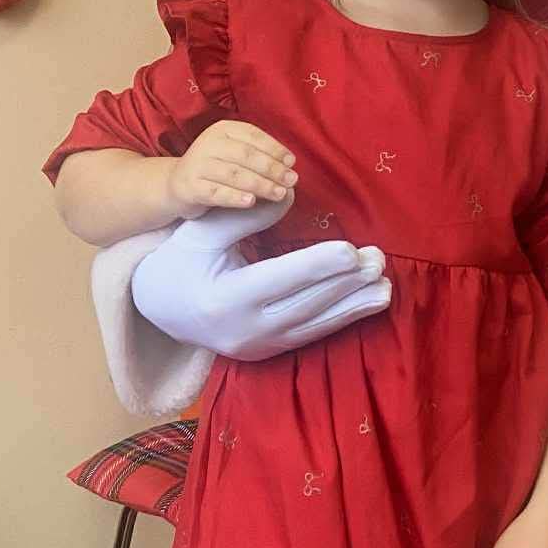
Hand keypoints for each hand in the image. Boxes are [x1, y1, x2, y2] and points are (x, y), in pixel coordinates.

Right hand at [132, 203, 391, 360]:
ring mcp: (260, 346)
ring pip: (316, 324)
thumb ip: (242, 216)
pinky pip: (313, 333)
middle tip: (378, 258)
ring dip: (354, 304)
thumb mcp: (199, 233)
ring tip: (386, 284)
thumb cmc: (179, 261)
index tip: (352, 251)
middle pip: (305, 304)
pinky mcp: (271, 351)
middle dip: (345, 283)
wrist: (160, 310)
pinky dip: (345, 317)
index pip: (278, 280)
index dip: (317, 266)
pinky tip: (372, 301)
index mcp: (223, 299)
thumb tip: (288, 197)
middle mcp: (244, 330)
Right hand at [166, 119, 296, 217]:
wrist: (177, 184)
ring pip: (234, 174)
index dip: (274, 148)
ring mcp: (198, 165)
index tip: (291, 162)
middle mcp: (209, 143)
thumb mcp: (233, 153)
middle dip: (271, 168)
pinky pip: (216, 192)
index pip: (252, 135)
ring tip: (279, 193)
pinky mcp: (190, 187)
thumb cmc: (215, 168)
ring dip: (260, 184)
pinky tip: (251, 202)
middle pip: (246, 155)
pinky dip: (235, 197)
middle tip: (291, 180)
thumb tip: (288, 164)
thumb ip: (257, 154)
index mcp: (223, 130)